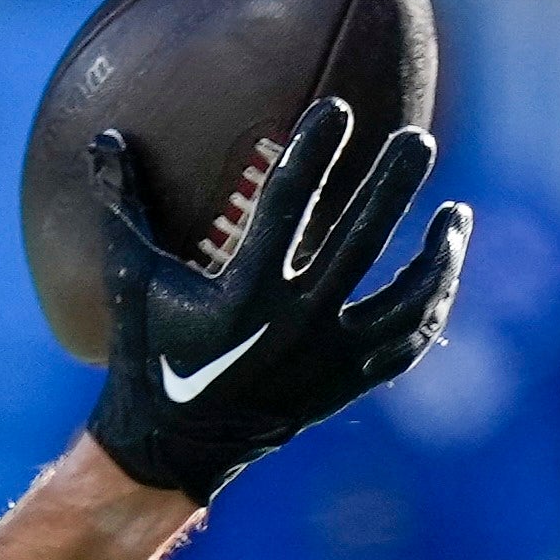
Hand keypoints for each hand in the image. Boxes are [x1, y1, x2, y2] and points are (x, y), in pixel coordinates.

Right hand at [81, 101, 468, 500]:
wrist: (172, 449)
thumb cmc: (147, 353)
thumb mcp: (130, 282)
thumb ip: (123, 209)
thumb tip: (104, 138)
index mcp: (243, 297)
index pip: (288, 206)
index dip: (315, 152)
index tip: (338, 110)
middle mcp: (295, 326)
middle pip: (363, 240)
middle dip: (394, 185)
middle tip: (416, 140)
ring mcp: (328, 360)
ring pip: (405, 298)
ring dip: (437, 255)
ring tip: (455, 213)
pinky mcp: (347, 384)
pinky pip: (408, 342)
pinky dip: (431, 305)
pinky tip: (442, 269)